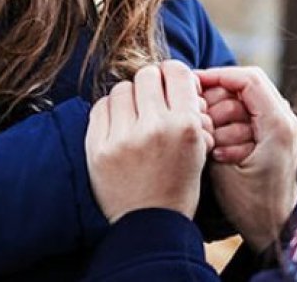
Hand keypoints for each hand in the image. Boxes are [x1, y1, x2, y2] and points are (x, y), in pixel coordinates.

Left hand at [86, 61, 211, 222]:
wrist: (150, 225)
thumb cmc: (178, 183)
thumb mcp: (199, 147)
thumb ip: (190, 110)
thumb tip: (176, 75)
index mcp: (185, 126)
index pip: (177, 71)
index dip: (172, 74)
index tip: (169, 83)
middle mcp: (154, 127)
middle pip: (147, 75)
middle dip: (151, 84)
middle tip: (151, 100)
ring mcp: (123, 138)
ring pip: (122, 88)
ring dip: (129, 97)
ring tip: (133, 116)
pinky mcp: (98, 148)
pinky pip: (100, 107)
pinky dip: (109, 111)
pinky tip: (117, 125)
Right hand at [198, 66, 296, 251]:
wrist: (275, 230)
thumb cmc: (250, 205)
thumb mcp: (223, 168)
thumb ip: (211, 132)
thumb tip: (194, 104)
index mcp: (278, 124)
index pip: (248, 79)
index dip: (217, 76)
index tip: (192, 84)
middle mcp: (286, 119)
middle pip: (246, 85)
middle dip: (218, 98)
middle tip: (198, 117)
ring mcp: (284, 125)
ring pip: (246, 99)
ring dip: (223, 112)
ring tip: (210, 137)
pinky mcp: (277, 133)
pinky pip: (250, 113)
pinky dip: (231, 121)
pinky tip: (218, 142)